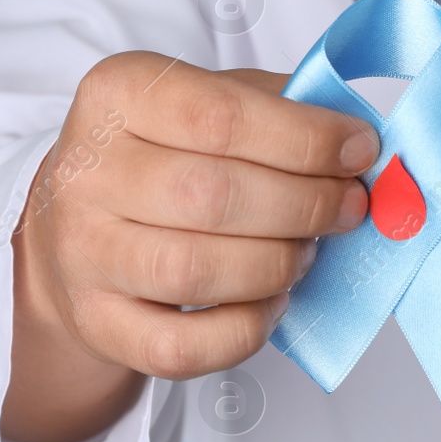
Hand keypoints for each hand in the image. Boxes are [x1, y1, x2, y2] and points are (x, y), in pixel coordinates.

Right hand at [4, 52, 377, 441]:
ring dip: (278, 265)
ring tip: (306, 250)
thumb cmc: (166, 155)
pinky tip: (270, 302)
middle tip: (347, 207)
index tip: (360, 151)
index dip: (306, 139)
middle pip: (213, 196)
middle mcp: (87, 172)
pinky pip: (184, 346)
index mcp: (119, 95)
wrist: (80, 225)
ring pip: (198, 272)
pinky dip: (245, 330)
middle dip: (305, 205)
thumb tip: (359, 142)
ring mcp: (84, 253)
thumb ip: (284, 108)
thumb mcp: (213, 100)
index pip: (220, 116)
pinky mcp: (96, 323)